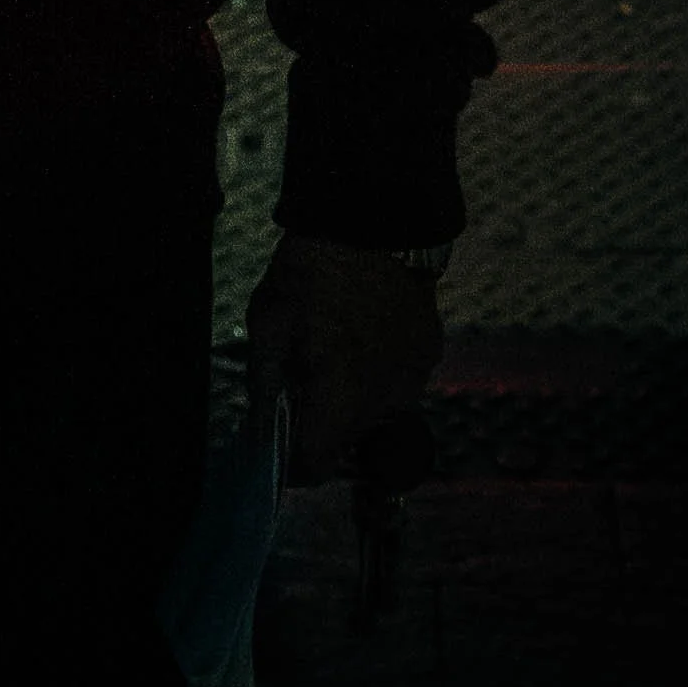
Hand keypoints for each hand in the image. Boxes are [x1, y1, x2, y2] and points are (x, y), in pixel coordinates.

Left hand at [243, 233, 442, 487]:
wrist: (372, 220)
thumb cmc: (312, 271)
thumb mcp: (268, 324)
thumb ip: (264, 386)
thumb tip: (258, 430)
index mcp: (342, 398)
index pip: (314, 466)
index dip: (289, 461)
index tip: (276, 440)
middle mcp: (386, 402)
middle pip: (345, 442)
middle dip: (319, 423)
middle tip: (298, 380)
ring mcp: (414, 378)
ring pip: (374, 414)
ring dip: (350, 399)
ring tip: (331, 350)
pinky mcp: (429, 353)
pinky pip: (397, 383)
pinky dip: (377, 373)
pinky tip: (361, 335)